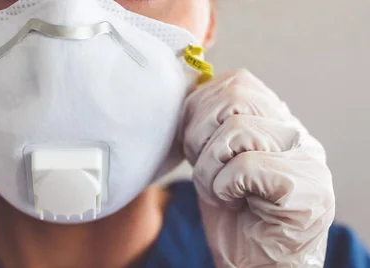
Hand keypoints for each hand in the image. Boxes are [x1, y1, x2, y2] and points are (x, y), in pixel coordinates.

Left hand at [181, 70, 334, 266]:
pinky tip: (235, 203)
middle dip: (199, 135)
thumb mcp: (211, 158)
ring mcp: (306, 159)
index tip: (195, 145)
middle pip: (233, 98)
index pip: (235, 82)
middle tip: (205, 169)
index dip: (200, 108)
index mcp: (274, 120)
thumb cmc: (232, 214)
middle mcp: (294, 133)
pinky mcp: (306, 188)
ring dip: (209, 168)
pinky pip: (245, 166)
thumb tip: (188, 86)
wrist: (254, 264)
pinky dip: (224, 187)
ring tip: (220, 190)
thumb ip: (209, 123)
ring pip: (236, 131)